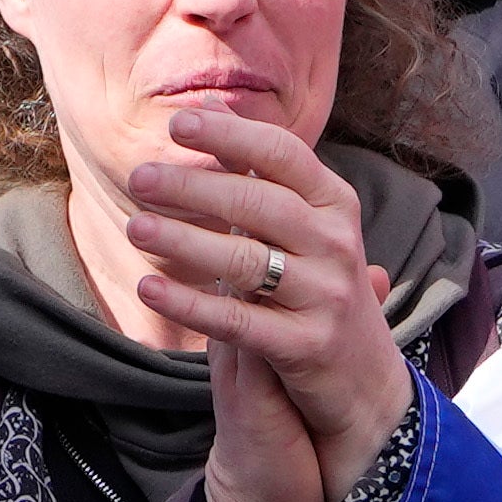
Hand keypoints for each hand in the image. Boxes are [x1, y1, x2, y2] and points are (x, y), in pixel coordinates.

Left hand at [132, 102, 409, 501]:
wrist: (366, 385)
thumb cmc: (320, 294)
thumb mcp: (308, 232)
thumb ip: (264, 183)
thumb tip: (210, 116)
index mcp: (335, 206)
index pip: (282, 154)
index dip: (231, 136)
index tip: (178, 124)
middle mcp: (337, 244)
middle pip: (255, 203)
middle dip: (192, 187)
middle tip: (139, 177)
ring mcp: (325, 295)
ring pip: (243, 260)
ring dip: (183, 240)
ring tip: (134, 227)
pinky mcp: (306, 346)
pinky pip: (238, 320)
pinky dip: (190, 302)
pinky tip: (148, 287)